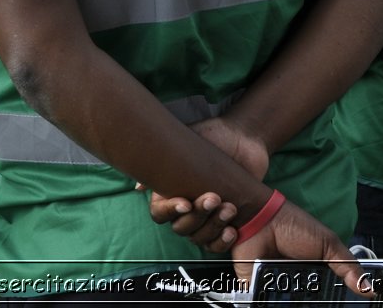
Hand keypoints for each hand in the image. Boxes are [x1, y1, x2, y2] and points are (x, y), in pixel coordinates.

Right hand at [144, 117, 269, 247]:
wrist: (243, 137)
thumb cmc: (213, 136)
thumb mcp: (187, 140)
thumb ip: (164, 158)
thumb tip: (138, 187)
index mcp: (171, 191)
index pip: (159, 213)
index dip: (170, 211)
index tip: (185, 203)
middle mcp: (186, 208)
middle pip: (181, 227)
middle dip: (198, 215)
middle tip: (214, 198)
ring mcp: (205, 218)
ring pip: (198, 237)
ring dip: (213, 226)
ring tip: (230, 207)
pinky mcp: (224, 224)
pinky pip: (216, 246)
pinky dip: (222, 242)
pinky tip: (231, 230)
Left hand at [231, 200, 371, 298]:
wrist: (260, 220)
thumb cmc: (295, 226)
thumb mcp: (329, 244)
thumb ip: (348, 266)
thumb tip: (369, 289)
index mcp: (316, 272)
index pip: (330, 294)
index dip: (339, 301)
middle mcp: (298, 282)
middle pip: (311, 302)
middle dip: (316, 303)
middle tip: (321, 300)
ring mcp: (278, 287)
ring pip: (289, 304)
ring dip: (294, 304)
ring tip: (298, 296)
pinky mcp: (259, 289)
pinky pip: (266, 302)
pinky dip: (271, 304)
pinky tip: (279, 303)